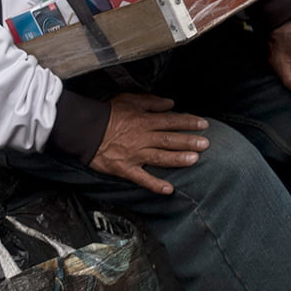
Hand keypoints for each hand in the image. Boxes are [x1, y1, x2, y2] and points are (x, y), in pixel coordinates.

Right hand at [87, 93, 208, 195]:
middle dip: (189, 141)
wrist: (83, 130)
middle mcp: (142, 138)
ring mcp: (135, 154)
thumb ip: (151, 101)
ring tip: (194, 160)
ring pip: (160, 157)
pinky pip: (142, 178)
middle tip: (206, 144)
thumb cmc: (106, 113)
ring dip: (178, 159)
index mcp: (144, 120)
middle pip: (169, 139)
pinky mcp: (125, 168)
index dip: (188, 122)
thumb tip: (171, 104)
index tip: (203, 124)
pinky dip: (155, 185)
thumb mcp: (129, 100)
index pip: (171, 121)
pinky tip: (169, 190)